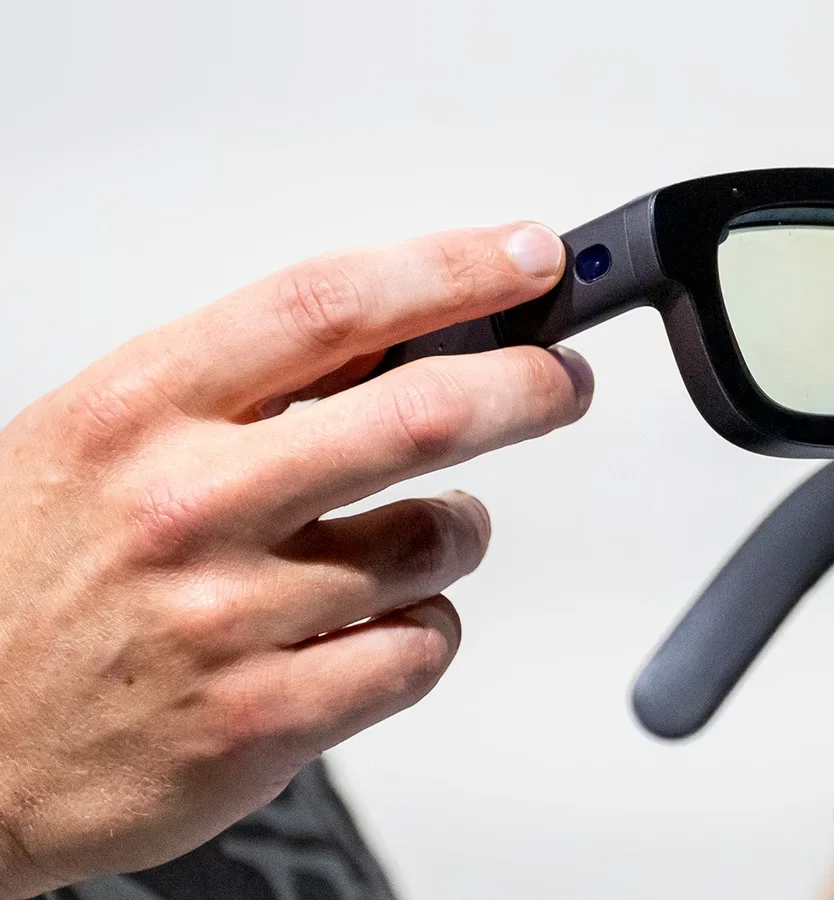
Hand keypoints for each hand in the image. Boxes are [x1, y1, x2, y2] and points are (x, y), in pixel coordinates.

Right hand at [0, 223, 588, 897]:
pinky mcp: (263, 720)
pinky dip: (422, 632)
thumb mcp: (97, 440)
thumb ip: (237, 389)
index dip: (452, 272)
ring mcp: (228, 618)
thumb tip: (396, 337)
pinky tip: (372, 629)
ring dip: (453, 533)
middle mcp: (186, 507)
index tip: (526, 260)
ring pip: (435, 542)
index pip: (328, 305)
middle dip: (526, 387)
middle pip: (418, 416)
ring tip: (410, 537)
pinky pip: (419, 648)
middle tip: (562, 382)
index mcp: (137, 412)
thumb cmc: (22, 580)